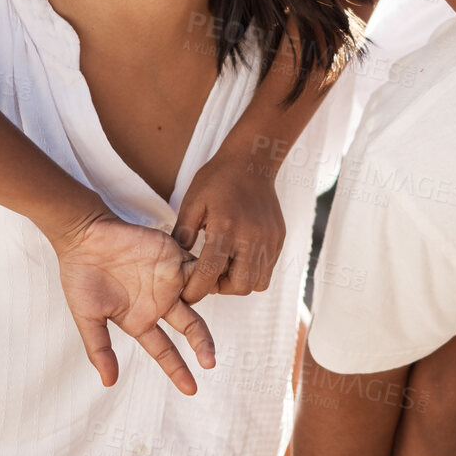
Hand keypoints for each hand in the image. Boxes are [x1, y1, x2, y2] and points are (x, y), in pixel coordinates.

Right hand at [53, 215, 214, 394]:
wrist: (84, 235)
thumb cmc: (81, 274)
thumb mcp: (88, 317)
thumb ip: (100, 349)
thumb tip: (109, 382)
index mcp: (140, 320)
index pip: (165, 350)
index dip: (178, 369)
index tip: (191, 389)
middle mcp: (159, 303)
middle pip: (190, 328)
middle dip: (202, 345)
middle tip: (210, 362)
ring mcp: (168, 279)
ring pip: (200, 297)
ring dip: (210, 307)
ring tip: (211, 320)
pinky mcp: (174, 255)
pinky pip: (198, 265)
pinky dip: (209, 274)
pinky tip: (215, 283)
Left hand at [175, 151, 286, 303]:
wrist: (252, 161)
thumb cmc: (218, 180)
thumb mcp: (192, 203)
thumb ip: (182, 234)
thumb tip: (177, 262)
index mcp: (225, 228)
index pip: (210, 273)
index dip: (196, 290)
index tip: (187, 294)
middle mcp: (251, 237)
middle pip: (240, 286)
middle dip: (221, 288)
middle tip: (209, 275)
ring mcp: (269, 239)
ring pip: (257, 283)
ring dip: (239, 282)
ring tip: (226, 265)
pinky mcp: (278, 239)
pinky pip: (268, 269)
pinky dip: (252, 271)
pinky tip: (239, 255)